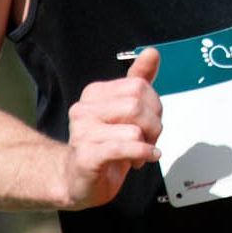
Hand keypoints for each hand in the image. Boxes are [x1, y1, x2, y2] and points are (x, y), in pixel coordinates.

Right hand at [63, 47, 163, 209]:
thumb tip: (152, 52)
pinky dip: (142, 153)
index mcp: (94, 94)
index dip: (153, 105)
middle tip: (148, 139)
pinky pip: (124, 147)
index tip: (149, 121)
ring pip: (134, 128)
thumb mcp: (125, 110)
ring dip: (147, 144)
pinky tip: (143, 159)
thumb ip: (138, 80)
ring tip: (139, 153)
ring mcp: (82, 133)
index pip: (138, 86)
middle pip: (137, 105)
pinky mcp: (86, 156)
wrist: (77, 180)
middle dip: (154, 125)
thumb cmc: (105, 144)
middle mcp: (84, 109)